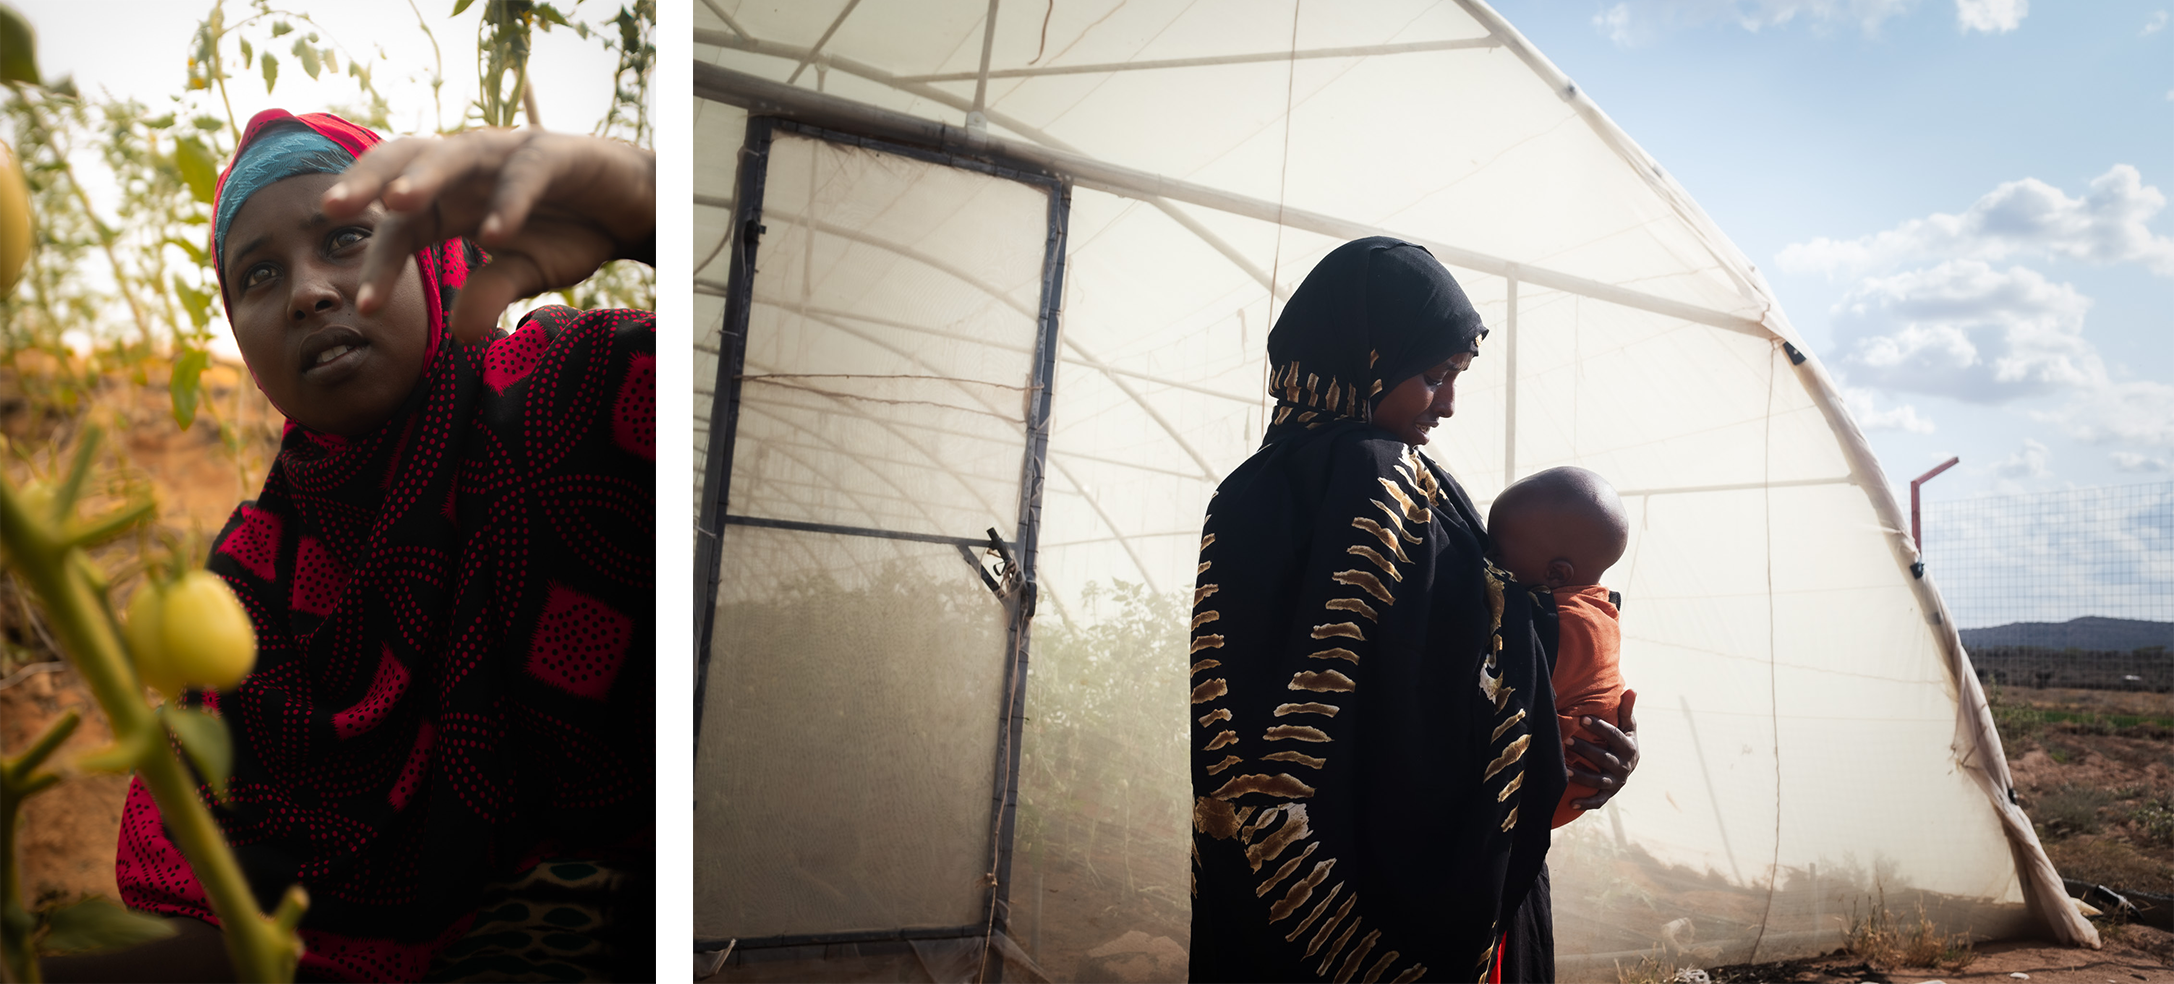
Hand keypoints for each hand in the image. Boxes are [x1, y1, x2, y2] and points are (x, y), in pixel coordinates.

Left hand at [321, 129, 654, 343]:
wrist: (634, 207)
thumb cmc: (572, 232)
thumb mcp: (524, 272)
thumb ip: (488, 293)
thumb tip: (458, 338)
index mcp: (449, 199)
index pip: (401, 226)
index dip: (381, 264)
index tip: (368, 309)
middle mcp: (468, 167)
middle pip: (404, 160)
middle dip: (365, 179)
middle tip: (331, 207)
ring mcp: (509, 153)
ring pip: (454, 152)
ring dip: (423, 176)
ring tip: (396, 202)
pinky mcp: (554, 153)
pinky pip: (524, 173)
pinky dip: (507, 201)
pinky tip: (493, 234)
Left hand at [1568, 688, 1637, 809]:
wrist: (1628, 766)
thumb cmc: (1623, 740)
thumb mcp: (1627, 726)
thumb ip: (1626, 710)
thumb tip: (1631, 689)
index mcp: (1629, 748)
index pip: (1614, 736)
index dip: (1599, 727)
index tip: (1581, 717)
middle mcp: (1625, 767)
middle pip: (1604, 758)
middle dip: (1585, 750)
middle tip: (1566, 740)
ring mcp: (1617, 782)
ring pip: (1599, 780)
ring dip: (1581, 775)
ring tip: (1564, 769)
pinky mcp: (1609, 794)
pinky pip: (1598, 801)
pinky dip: (1585, 803)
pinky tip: (1570, 802)